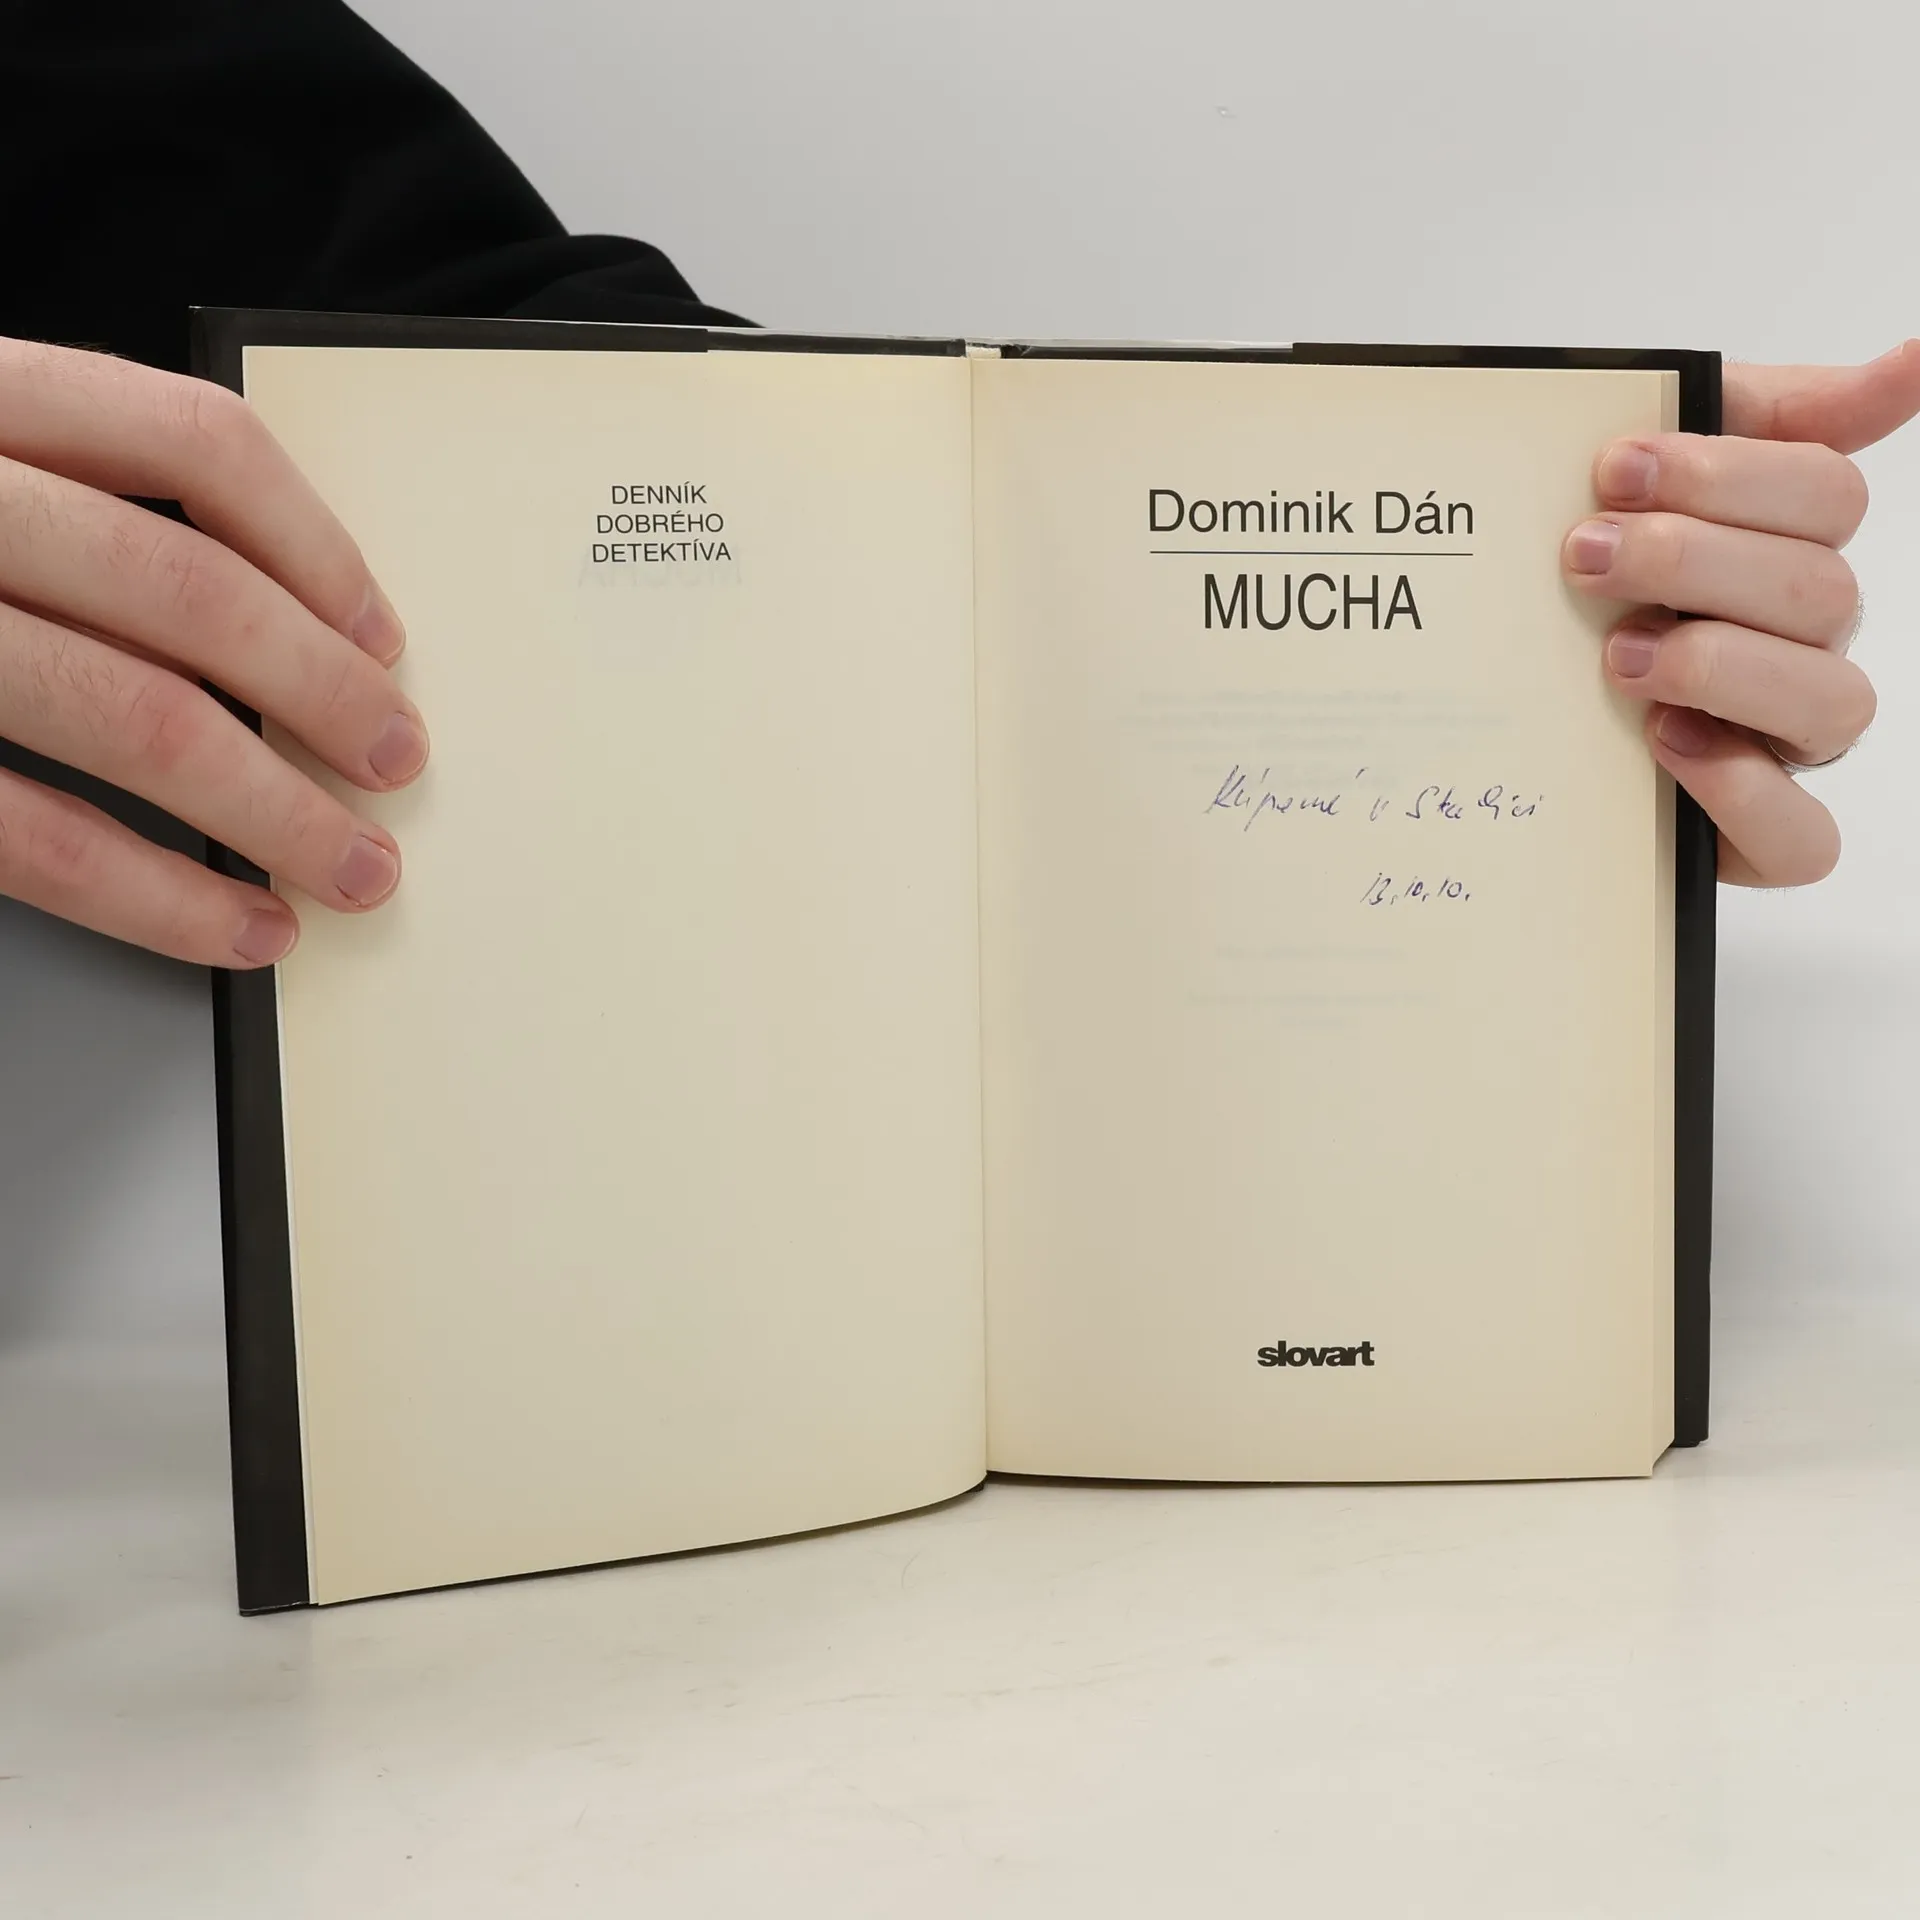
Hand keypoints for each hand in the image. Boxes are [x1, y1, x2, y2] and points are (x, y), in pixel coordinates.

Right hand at [0, 337, 426, 964]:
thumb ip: (69, 506)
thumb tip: (279, 621)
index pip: (191, 440)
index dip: (317, 544)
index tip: (385, 633)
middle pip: (185, 589)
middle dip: (321, 692)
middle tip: (398, 760)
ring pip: (130, 713)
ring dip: (274, 808)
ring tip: (356, 868)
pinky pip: (40, 836)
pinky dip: (161, 896)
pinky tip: (239, 928)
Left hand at [1562, 341, 1919, 884]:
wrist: (1485, 702)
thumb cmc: (1581, 587)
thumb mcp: (1646, 476)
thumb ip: (1757, 411)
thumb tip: (1916, 360)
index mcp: (1786, 549)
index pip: (1825, 493)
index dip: (1726, 474)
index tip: (1612, 468)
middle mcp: (1803, 644)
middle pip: (1820, 589)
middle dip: (1692, 560)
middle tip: (1584, 556)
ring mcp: (1785, 741)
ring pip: (1834, 702)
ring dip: (1719, 666)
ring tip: (1616, 656)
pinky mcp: (1754, 835)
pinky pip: (1803, 838)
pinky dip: (1742, 793)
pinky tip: (1665, 742)